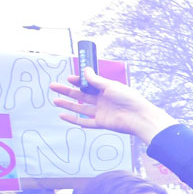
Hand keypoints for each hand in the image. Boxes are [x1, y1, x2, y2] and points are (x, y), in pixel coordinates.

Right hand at [49, 70, 176, 143]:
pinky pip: (85, 122)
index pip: (88, 84)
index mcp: (106, 90)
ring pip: (81, 108)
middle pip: (81, 95)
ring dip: (68, 105)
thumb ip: (96, 80)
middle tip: (53, 86)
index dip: (77, 81)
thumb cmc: (129, 99)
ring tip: (55, 100)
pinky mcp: (102, 123)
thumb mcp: (111, 86)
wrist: (139, 117)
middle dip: (67, 91)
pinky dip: (74, 120)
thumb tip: (84, 70)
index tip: (68, 78)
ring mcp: (101, 112)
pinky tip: (63, 116)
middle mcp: (102, 100)